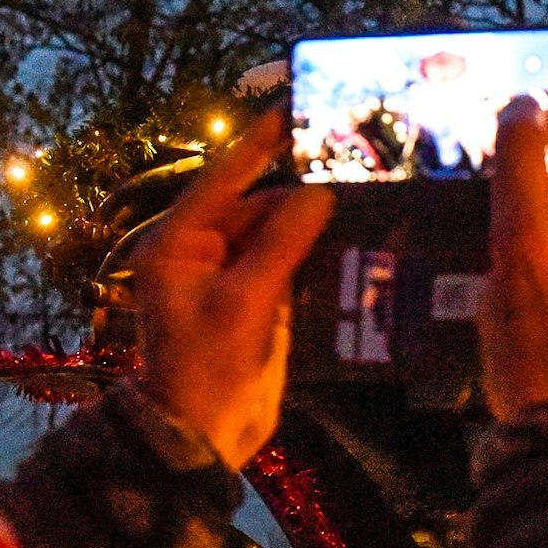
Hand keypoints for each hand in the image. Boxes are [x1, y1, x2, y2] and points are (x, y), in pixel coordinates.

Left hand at [132, 111, 334, 468]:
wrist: (198, 440)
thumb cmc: (207, 367)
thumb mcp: (245, 302)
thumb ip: (282, 242)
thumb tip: (319, 191)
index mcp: (179, 243)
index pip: (225, 177)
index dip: (262, 142)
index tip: (296, 107)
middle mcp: (202, 252)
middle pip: (259, 204)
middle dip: (304, 190)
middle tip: (355, 163)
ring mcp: (230, 279)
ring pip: (279, 234)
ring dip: (317, 223)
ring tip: (368, 196)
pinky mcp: (256, 304)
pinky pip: (290, 266)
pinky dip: (318, 256)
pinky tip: (359, 241)